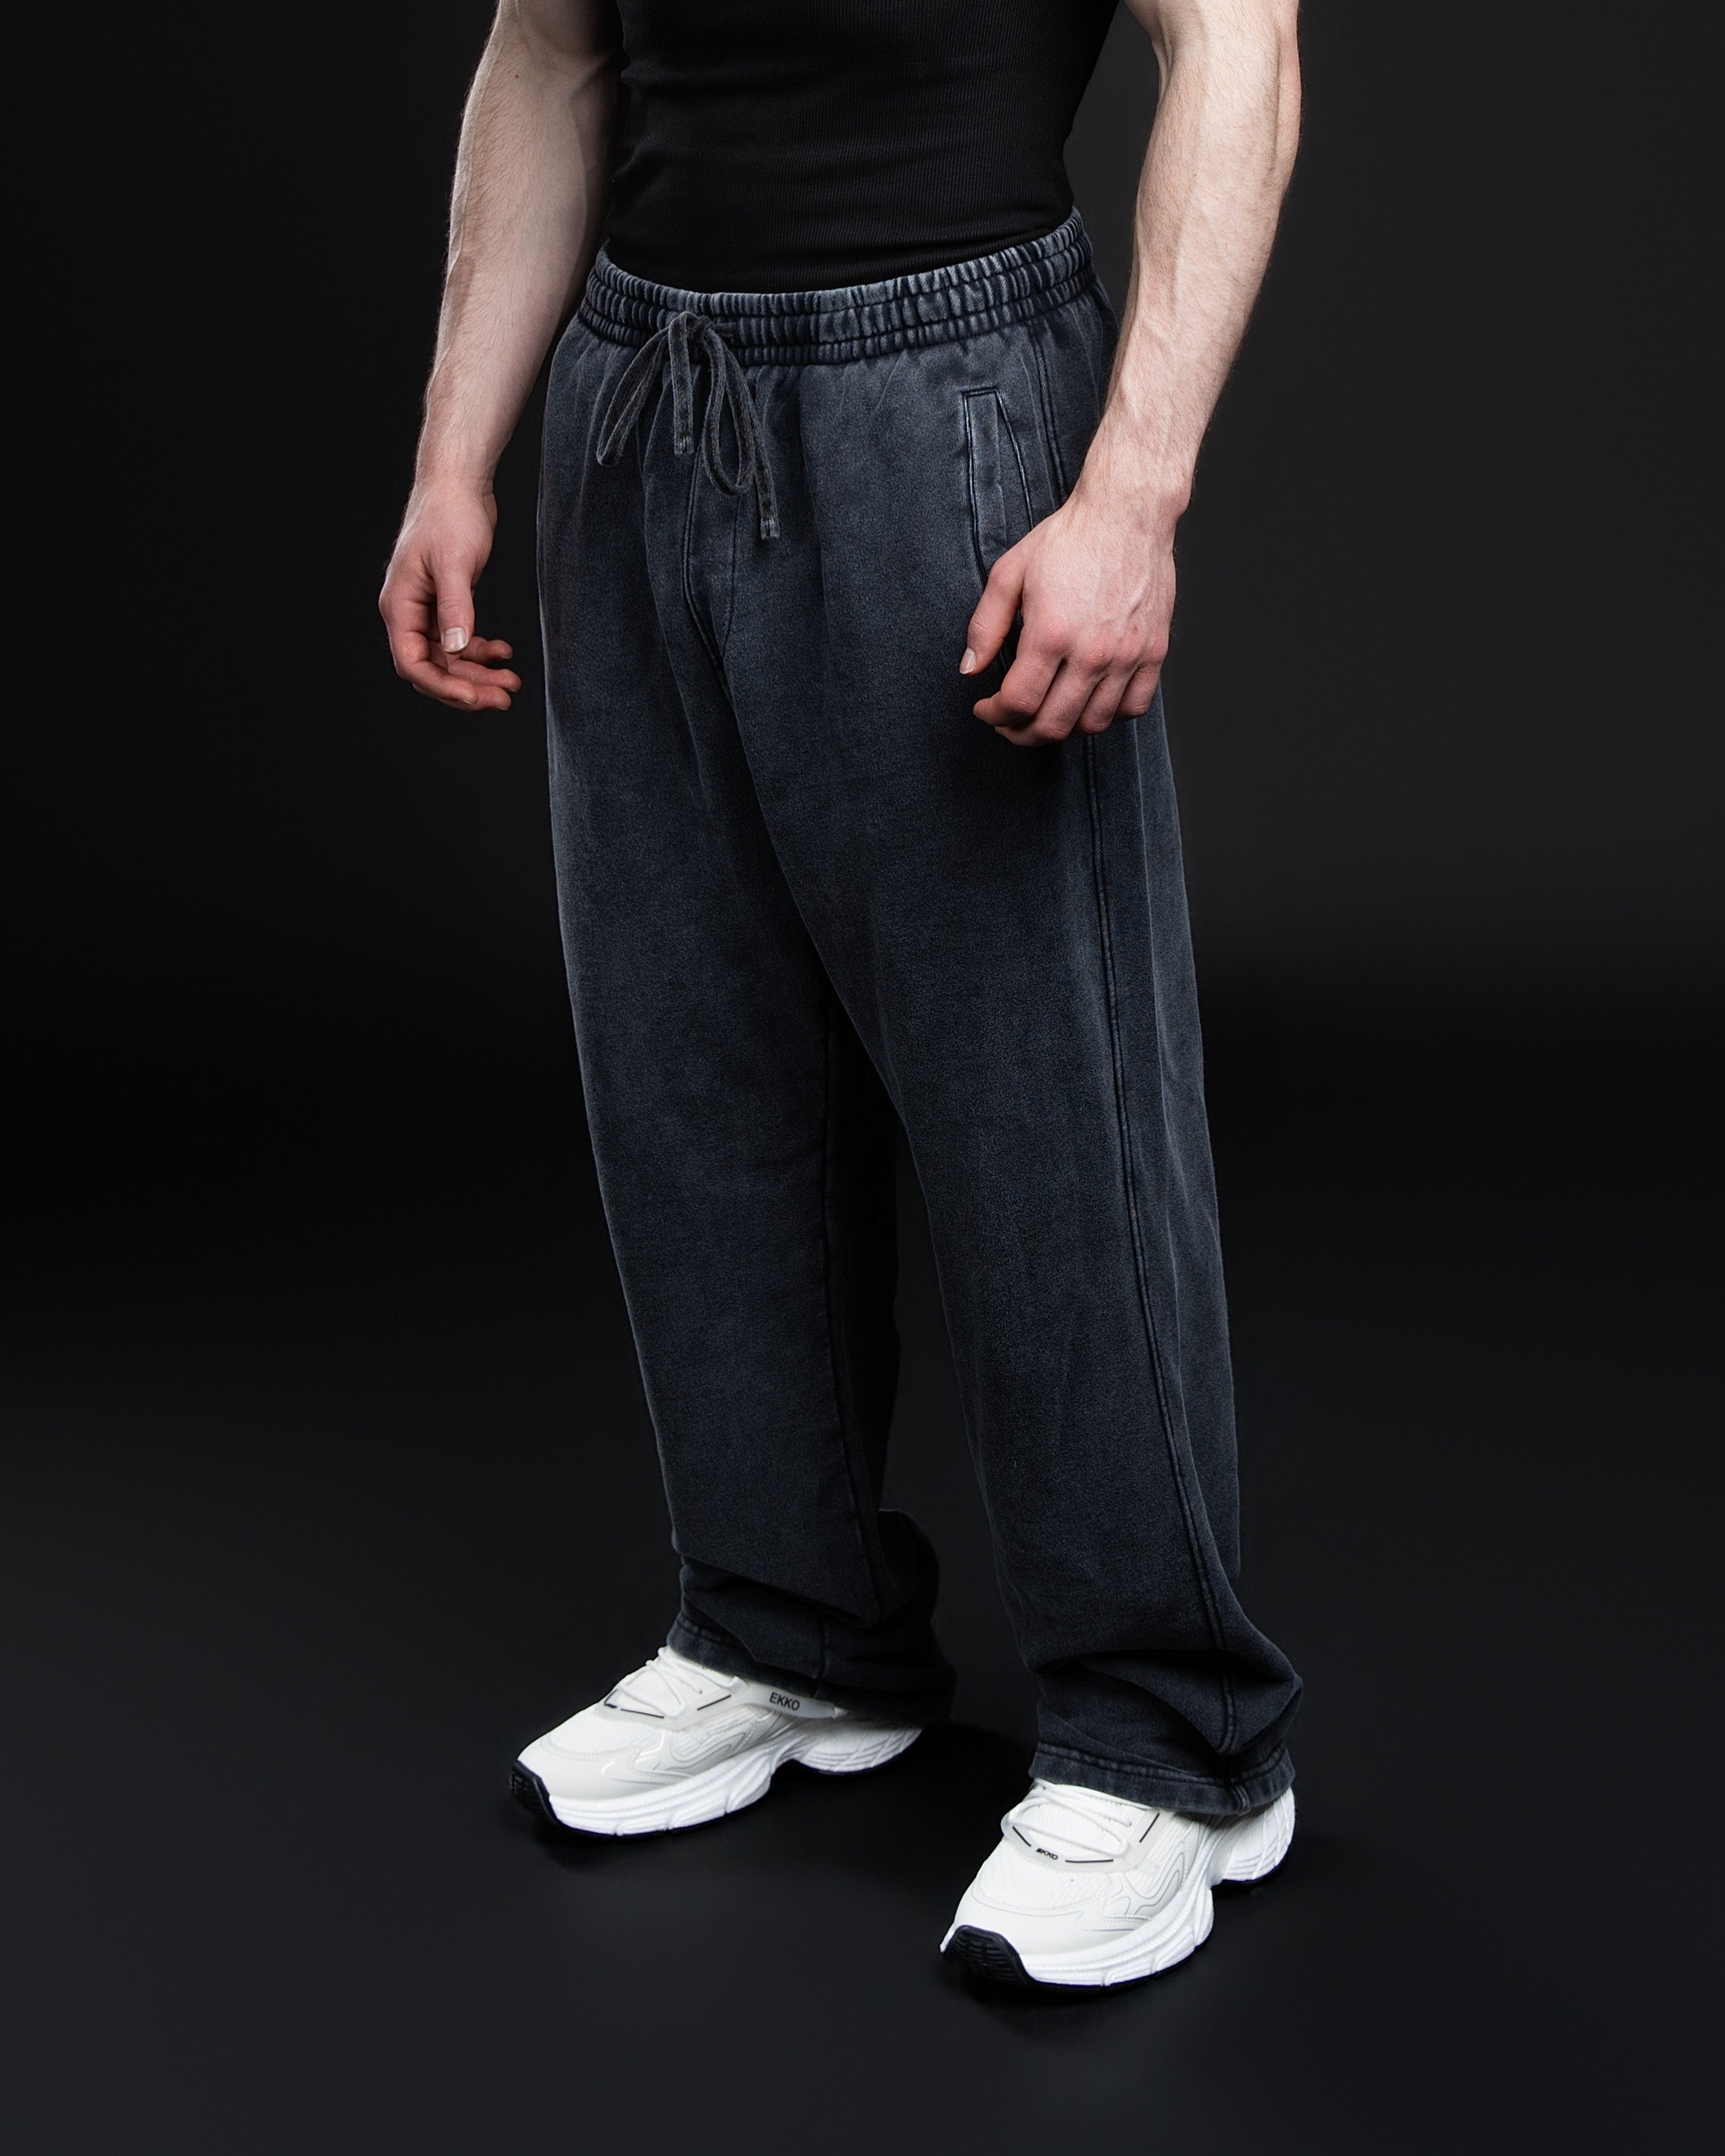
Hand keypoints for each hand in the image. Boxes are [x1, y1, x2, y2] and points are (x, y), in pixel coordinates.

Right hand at [379, 479, 522, 710]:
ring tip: (512, 682)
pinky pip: (460, 642)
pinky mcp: (447, 605)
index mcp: (399, 606)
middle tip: (504, 699)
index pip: (412, 663)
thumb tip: (455, 649)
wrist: (459, 486)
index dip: (442, 686)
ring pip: (450, 660)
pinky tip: (504, 653)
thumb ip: (455, 608)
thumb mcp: (454, 563)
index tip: (475, 696)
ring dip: (479, 675)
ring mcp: (427, 611)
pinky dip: (482, 652)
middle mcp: (408, 613)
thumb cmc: (450, 515)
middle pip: (433, 669)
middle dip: (467, 687)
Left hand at [961, 488, 1174, 746]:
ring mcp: (1127, 654)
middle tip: (1009, 724)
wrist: (1127, 514)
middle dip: (1021, 733)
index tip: (986, 710)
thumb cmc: (1069, 539)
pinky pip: (1134, 706)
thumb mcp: (1010, 574)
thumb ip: (985, 626)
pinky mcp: (1154, 651)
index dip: (994, 715)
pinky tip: (1090, 701)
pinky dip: (1110, 715)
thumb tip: (969, 669)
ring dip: (1063, 728)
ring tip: (1047, 714)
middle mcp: (1092, 651)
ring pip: (1093, 723)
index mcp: (1052, 633)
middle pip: (1053, 724)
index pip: (1018, 702)